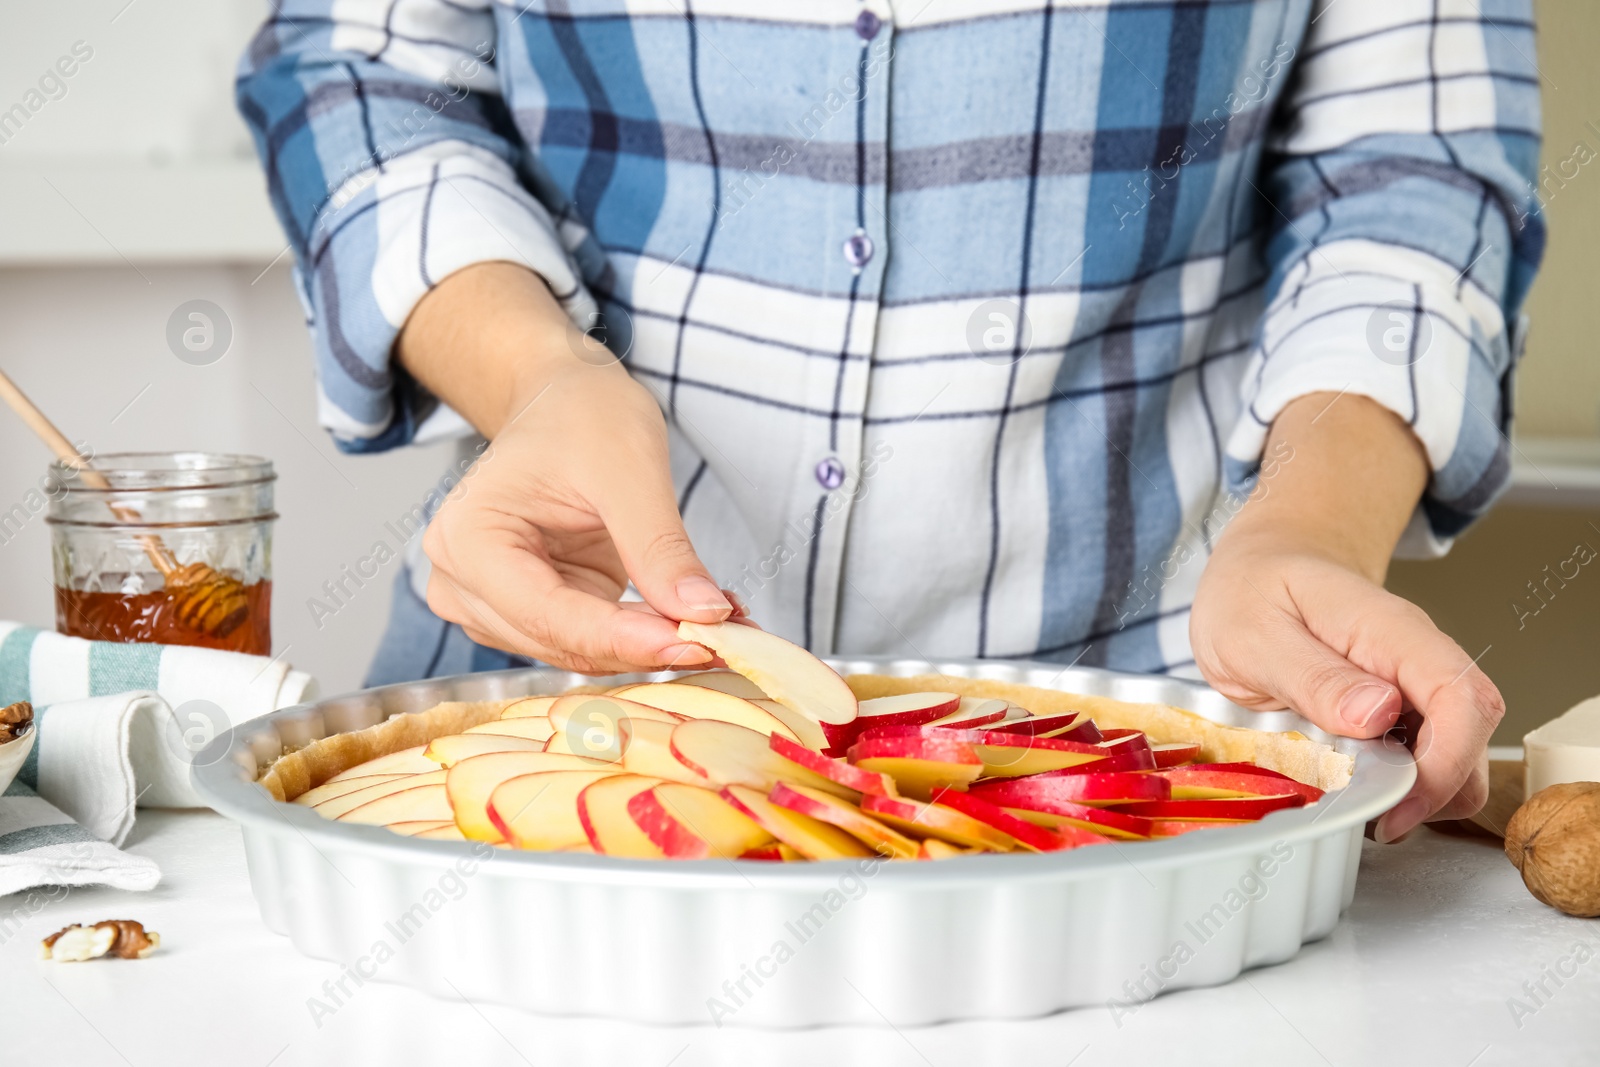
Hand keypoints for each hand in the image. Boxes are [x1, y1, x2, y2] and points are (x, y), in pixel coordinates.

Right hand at [397, 263, 734, 673]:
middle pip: (561, 643)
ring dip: (649, 645)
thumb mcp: (630, 470)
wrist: (565, 401)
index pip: (549, 614)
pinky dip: (642, 634)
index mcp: (468, 539)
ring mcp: (491, 604)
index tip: (697, 645)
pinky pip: (590, 639)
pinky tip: (690, 618)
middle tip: (729, 642)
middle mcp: (463, 583)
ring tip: (722, 625)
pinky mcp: (530, 612)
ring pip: (578, 652)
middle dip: (646, 646)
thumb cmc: (581, 414)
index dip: (625, 639)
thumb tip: (705, 615)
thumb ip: (661, 548)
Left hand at [1189, 393, 1504, 841]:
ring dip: (1425, 791)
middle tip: (1377, 818)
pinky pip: (1425, 751)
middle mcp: (1414, 654)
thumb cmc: (1252, 592)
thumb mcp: (1255, 634)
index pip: (1459, 696)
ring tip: (1365, 807)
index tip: (1398, 802)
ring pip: (1458, 749)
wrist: (1260, 567)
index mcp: (1386, 629)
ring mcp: (1412, 680)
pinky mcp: (1400, 705)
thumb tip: (1379, 714)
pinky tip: (1362, 789)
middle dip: (1438, 789)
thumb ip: (1313, 676)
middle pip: (1472, 731)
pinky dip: (1404, 782)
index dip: (1446, 762)